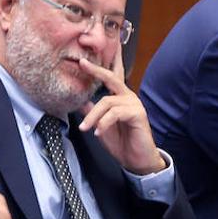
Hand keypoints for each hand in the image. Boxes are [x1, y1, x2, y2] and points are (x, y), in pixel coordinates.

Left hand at [76, 51, 165, 175]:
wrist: (137, 160)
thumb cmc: (122, 143)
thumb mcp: (101, 126)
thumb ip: (93, 113)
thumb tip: (80, 103)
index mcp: (120, 98)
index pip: (111, 78)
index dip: (99, 67)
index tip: (86, 58)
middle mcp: (128, 97)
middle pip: (111, 78)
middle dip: (96, 70)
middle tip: (83, 64)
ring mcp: (134, 104)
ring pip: (107, 102)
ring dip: (93, 116)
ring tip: (85, 128)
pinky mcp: (138, 114)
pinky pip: (115, 113)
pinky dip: (104, 122)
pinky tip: (99, 132)